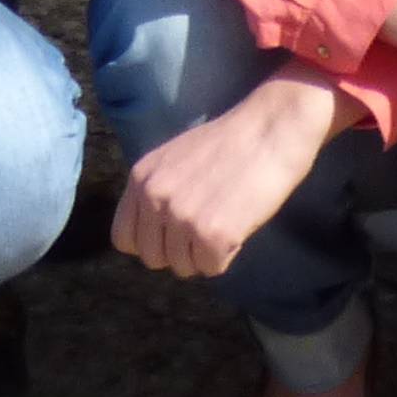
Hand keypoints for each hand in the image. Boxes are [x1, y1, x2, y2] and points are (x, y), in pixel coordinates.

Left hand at [111, 66, 344, 278]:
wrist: (272, 127)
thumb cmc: (232, 141)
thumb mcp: (176, 158)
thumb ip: (158, 191)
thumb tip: (154, 231)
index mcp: (141, 178)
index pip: (124, 239)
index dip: (151, 241)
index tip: (173, 233)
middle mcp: (155, 199)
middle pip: (154, 259)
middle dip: (180, 251)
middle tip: (206, 227)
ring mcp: (183, 218)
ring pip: (183, 267)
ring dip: (205, 253)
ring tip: (226, 219)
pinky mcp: (213, 235)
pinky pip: (212, 268)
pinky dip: (228, 254)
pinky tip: (239, 224)